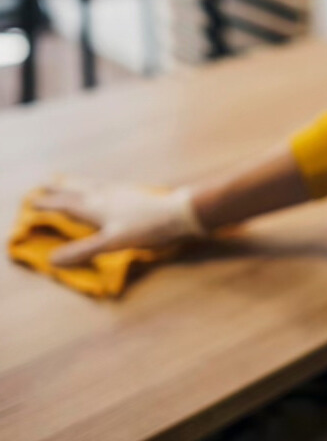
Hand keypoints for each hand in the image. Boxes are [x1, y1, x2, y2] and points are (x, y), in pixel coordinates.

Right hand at [35, 179, 205, 266]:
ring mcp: (122, 193)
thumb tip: (52, 260)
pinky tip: (107, 189)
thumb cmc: (147, 228)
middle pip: (79, 190)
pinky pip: (109, 187)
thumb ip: (83, 250)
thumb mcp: (112, 242)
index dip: (50, 204)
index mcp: (97, 207)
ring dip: (78, 183)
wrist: (179, 213)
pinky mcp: (136, 194)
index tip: (33, 202)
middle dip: (61, 188)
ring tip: (70, 180)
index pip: (67, 205)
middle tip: (47, 181)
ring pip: (94, 186)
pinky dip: (99, 186)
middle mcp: (107, 196)